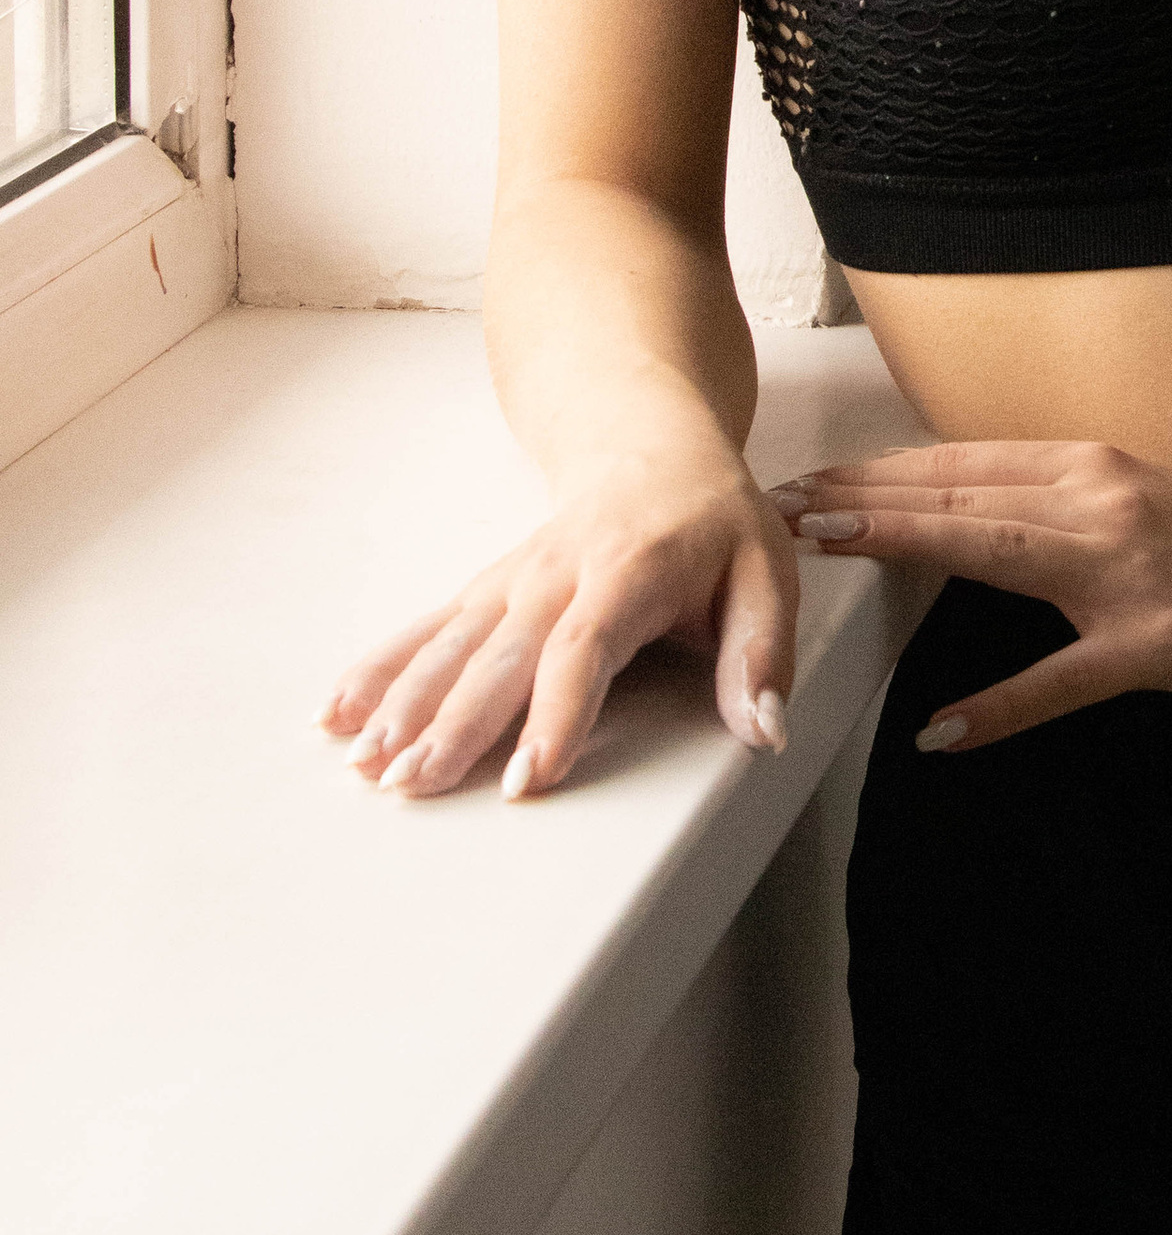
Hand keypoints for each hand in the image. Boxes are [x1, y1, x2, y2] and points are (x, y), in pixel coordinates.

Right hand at [317, 447, 800, 801]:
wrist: (652, 448)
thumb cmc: (714, 522)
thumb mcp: (768, 575)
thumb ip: (760, 654)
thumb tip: (763, 730)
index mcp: (629, 571)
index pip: (584, 648)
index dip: (557, 714)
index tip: (531, 777)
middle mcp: (556, 574)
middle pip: (500, 656)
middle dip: (455, 724)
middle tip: (418, 786)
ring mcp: (512, 581)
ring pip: (452, 645)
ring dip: (405, 703)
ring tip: (370, 764)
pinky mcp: (487, 590)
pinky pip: (428, 629)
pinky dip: (380, 669)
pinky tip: (339, 712)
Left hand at [773, 441, 1171, 750]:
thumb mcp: (1118, 496)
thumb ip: (1038, 497)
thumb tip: (938, 504)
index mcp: (1084, 465)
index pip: (958, 462)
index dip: (876, 470)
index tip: (805, 480)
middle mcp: (1097, 502)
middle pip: (959, 495)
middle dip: (863, 497)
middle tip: (782, 505)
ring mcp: (1122, 574)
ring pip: (995, 552)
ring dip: (905, 545)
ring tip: (827, 551)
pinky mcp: (1149, 646)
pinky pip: (1060, 681)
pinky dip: (999, 707)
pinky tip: (941, 731)